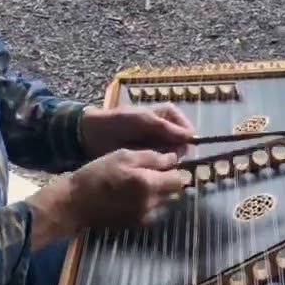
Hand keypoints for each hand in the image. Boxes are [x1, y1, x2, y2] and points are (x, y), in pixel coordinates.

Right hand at [24, 149, 186, 241]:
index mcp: (149, 184)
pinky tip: (132, 197)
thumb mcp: (123, 156)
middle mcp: (151, 204)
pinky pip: (152, 212)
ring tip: (140, 185)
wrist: (74, 203)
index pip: (180, 179)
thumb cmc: (97, 174)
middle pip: (174, 193)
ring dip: (159, 194)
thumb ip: (152, 157)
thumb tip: (173, 159)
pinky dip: (149, 204)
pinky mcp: (136, 225)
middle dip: (168, 182)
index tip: (167, 165)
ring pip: (165, 203)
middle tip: (152, 173)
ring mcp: (144, 217)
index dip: (176, 170)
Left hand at [79, 104, 194, 158]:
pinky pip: (160, 165)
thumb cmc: (119, 121)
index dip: (187, 139)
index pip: (187, 129)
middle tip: (165, 156)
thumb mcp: (143, 120)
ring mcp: (157, 146)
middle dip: (176, 151)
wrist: (93, 135)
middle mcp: (166, 131)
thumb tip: (192, 137)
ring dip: (167, 161)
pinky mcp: (148, 159)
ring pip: (173, 156)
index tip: (185, 148)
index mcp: (167, 116)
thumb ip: (166, 128)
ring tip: (155, 162)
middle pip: (182, 144)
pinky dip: (158, 167)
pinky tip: (152, 169)